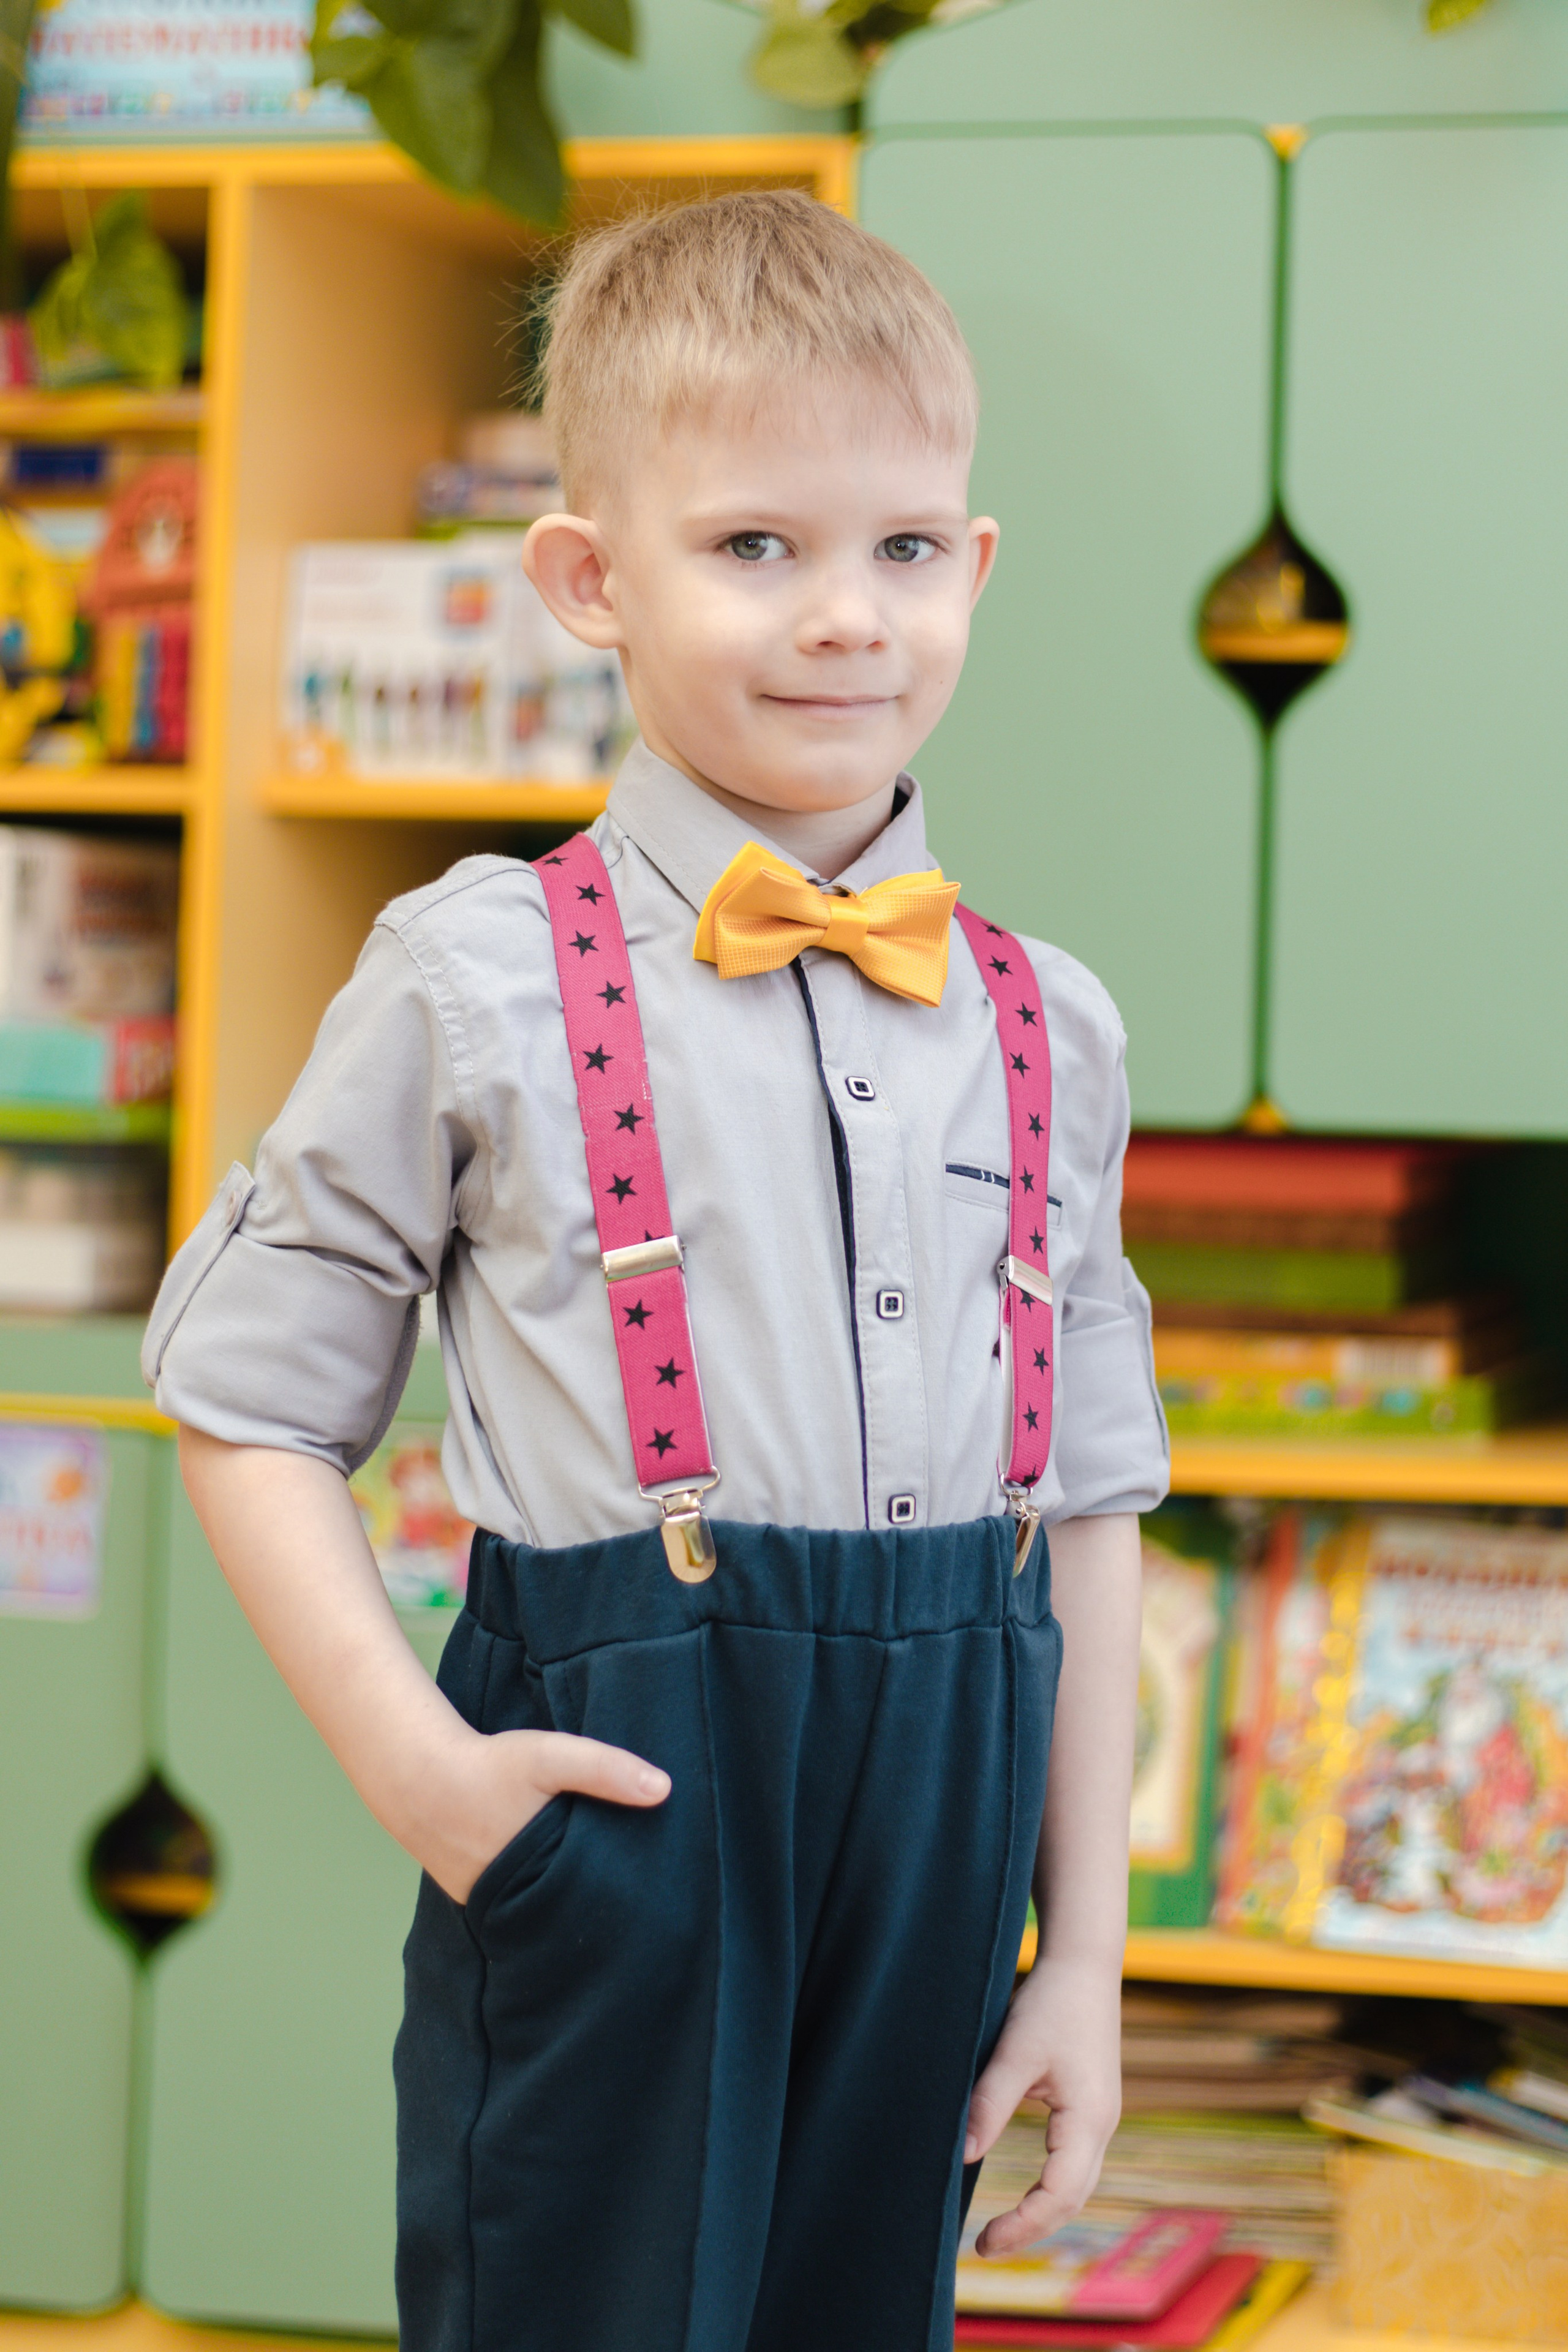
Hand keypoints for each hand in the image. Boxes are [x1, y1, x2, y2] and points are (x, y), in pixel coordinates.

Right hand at [414, 1725, 669, 1903]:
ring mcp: (493, 1905)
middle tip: (642, 1900)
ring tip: (607, 1890)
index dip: (624, 1902)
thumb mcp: (549, 1757)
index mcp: (541, 1878)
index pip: (595, 1905)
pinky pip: (518, 1901)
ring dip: (568, 1899)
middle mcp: (516, 1903)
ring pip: (543, 1909)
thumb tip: (663, 1789)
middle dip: (600, 1906)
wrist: (418, 1777)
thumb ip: (604, 1769)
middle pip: (571, 1911)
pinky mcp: (478, 1896)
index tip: (657, 1898)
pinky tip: (556, 1876)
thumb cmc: (488, 1767)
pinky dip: (537, 1892)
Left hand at [964, 1951, 1121, 2256]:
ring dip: (1043, 2212)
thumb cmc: (1052, 2002)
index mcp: (1089, 2119)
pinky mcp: (1093, 2106)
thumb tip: (961, 2156)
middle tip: (986, 2246)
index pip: (1059, 2196)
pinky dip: (1052, 2188)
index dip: (1021, 2225)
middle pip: (1073, 2199)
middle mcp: (1102, 2125)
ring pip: (1078, 2184)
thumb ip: (989, 2104)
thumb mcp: (1015, 2053)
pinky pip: (1076, 2164)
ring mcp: (1101, 2117)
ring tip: (1001, 2229)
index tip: (983, 2242)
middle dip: (1032, 2229)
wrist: (1084, 1963)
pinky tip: (1027, 2192)